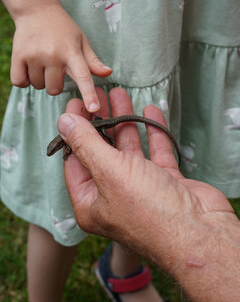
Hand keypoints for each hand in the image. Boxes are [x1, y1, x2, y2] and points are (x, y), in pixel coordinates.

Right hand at [11, 4, 111, 111]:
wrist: (36, 9)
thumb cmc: (63, 29)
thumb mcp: (81, 41)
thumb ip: (93, 61)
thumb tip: (108, 73)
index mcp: (72, 52)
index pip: (83, 76)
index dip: (89, 94)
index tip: (94, 109)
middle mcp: (53, 54)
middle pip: (55, 89)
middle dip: (56, 84)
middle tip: (55, 68)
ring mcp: (34, 55)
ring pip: (38, 86)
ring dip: (40, 80)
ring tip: (42, 63)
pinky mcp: (18, 56)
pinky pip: (20, 82)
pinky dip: (24, 80)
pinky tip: (29, 67)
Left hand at [58, 88, 234, 259]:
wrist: (200, 234)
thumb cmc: (149, 210)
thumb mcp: (109, 172)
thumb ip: (86, 144)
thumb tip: (63, 122)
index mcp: (90, 202)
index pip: (74, 160)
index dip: (73, 130)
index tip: (76, 104)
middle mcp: (113, 196)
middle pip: (101, 151)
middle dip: (99, 121)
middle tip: (98, 96)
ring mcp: (140, 189)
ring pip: (128, 149)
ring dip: (124, 121)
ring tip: (119, 94)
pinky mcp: (164, 182)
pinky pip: (155, 152)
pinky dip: (152, 132)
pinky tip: (150, 111)